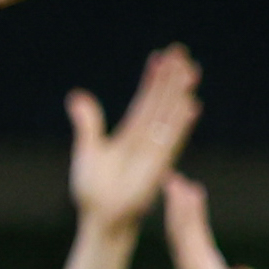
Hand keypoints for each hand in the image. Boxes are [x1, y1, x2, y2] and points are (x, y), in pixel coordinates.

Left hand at [63, 45, 201, 232]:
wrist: (101, 217)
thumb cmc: (94, 190)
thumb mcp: (87, 149)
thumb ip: (87, 123)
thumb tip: (77, 96)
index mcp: (130, 133)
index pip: (144, 100)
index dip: (152, 79)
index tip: (159, 57)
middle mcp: (146, 138)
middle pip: (161, 101)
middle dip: (171, 78)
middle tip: (181, 52)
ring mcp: (154, 150)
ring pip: (169, 114)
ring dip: (179, 93)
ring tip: (190, 69)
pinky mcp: (157, 164)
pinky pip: (171, 139)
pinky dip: (181, 122)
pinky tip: (191, 104)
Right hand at [159, 179, 268, 268]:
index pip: (192, 236)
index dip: (187, 215)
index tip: (185, 193)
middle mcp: (189, 266)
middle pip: (181, 228)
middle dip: (176, 203)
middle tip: (169, 178)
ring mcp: (188, 264)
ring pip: (181, 226)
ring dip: (177, 202)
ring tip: (173, 179)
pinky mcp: (191, 264)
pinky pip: (187, 231)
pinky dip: (184, 211)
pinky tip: (183, 193)